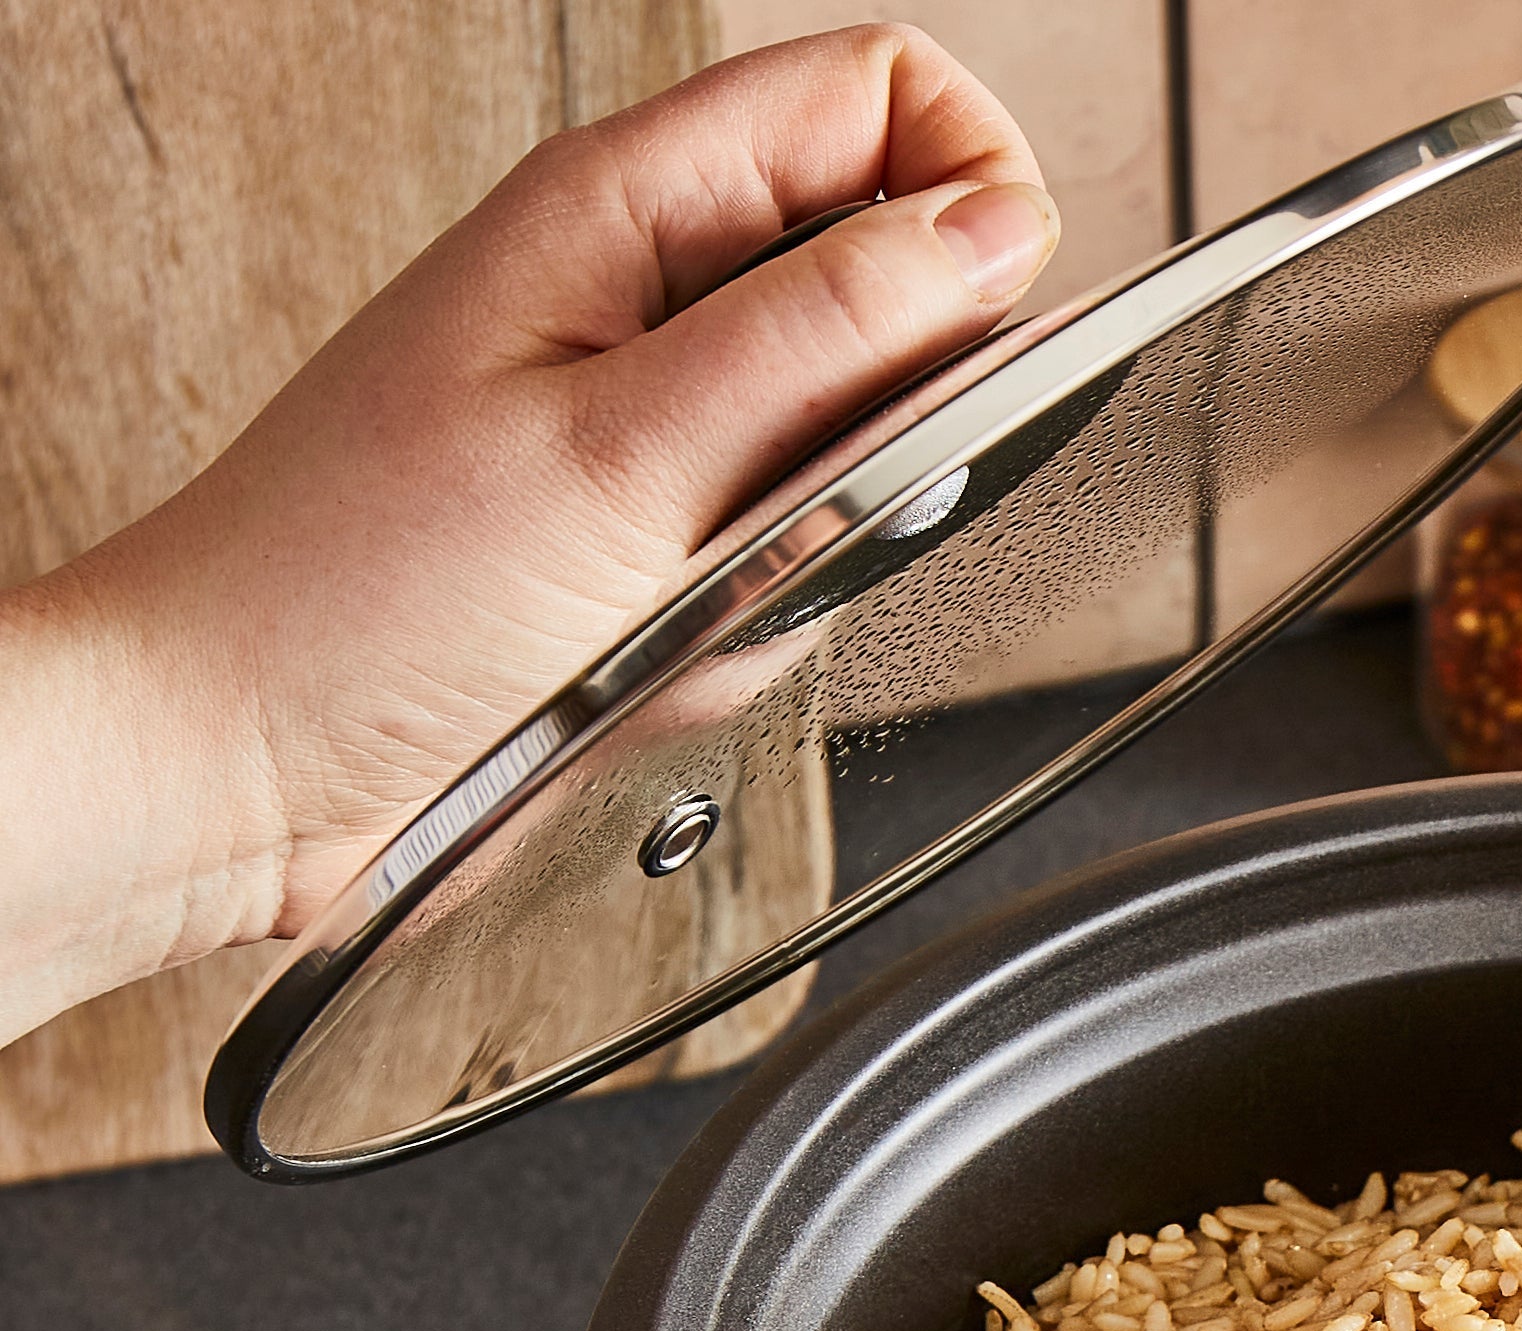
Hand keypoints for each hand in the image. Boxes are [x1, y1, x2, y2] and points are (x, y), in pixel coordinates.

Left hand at [0, 24, 1053, 1040]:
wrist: (246, 760)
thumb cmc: (359, 592)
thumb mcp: (625, 452)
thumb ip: (825, 337)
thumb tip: (992, 238)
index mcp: (624, 206)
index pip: (877, 97)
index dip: (971, 188)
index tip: (989, 325)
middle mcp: (645, 295)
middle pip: (889, 293)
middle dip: (888, 427)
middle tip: (787, 502)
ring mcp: (655, 424)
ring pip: (854, 462)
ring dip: (809, 557)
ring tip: (689, 595)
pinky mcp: (654, 544)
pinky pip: (792, 576)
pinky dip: (758, 632)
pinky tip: (663, 654)